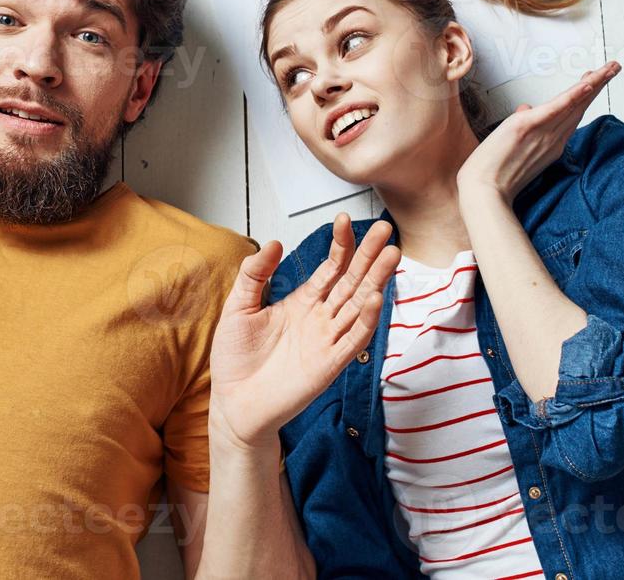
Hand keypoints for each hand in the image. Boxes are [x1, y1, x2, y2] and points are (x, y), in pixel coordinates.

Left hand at [209, 215, 400, 452]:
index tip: (343, 220)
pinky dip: (366, 319)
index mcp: (302, 303)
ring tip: (390, 254)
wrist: (232, 404)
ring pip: (359, 305)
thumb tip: (273, 243)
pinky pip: (353, 339)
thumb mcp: (238, 306)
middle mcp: (320, 319)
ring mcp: (328, 341)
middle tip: (383, 229)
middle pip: (352, 281)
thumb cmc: (236, 359)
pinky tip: (375, 298)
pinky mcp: (329, 364)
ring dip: (376, 280)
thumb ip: (254, 274)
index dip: (339, 245)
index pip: (330, 268)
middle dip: (368, 255)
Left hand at [457, 60, 620, 201]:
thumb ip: (524, 126)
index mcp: (551, 144)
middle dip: (598, 85)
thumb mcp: (512, 145)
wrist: (482, 192)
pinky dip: (573, 95)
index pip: (572, 114)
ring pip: (574, 104)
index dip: (585, 96)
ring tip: (611, 68)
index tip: (594, 80)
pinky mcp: (527, 127)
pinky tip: (588, 83)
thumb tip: (525, 108)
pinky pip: (556, 109)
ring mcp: (543, 133)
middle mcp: (553, 139)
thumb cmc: (494, 174)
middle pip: (580, 107)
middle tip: (614, 67)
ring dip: (594, 83)